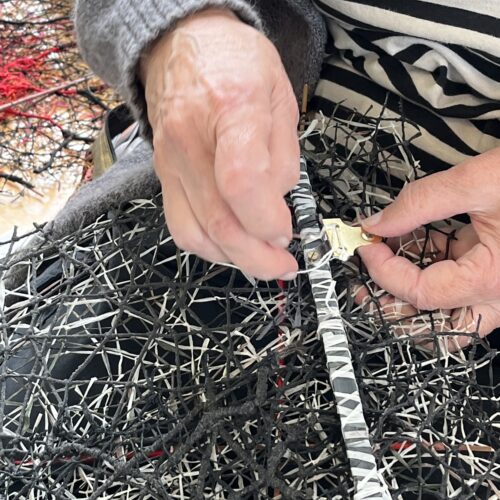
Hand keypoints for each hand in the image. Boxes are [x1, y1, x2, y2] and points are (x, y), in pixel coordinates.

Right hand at [141, 9, 298, 280]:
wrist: (182, 45)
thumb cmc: (235, 63)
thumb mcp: (281, 95)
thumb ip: (285, 155)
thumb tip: (279, 204)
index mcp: (231, 107)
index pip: (241, 181)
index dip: (267, 220)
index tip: (288, 232)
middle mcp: (191, 140)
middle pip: (219, 221)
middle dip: (258, 258)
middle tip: (283, 265)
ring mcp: (172, 162)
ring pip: (195, 234)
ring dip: (233, 258)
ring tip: (260, 258)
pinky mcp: (164, 177)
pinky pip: (179, 227)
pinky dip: (208, 247)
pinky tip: (230, 245)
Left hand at [357, 147, 499, 345]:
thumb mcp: (479, 181)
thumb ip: (420, 203)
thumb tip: (376, 222)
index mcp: (495, 279)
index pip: (421, 293)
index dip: (383, 271)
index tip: (365, 244)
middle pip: (437, 329)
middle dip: (394, 312)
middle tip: (365, 289)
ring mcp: (499, 288)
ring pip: (449, 319)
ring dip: (411, 302)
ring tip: (381, 276)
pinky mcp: (495, 272)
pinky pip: (457, 288)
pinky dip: (429, 275)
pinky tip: (409, 250)